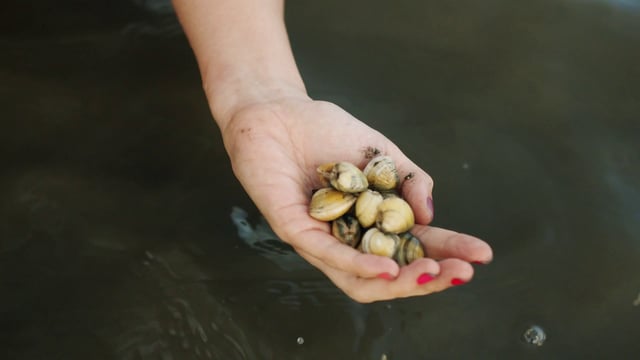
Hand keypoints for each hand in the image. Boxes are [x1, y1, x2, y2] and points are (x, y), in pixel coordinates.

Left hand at [221, 95, 492, 302]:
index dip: (448, 252)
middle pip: (388, 276)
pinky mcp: (293, 228)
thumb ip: (408, 179)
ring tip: (430, 275)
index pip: (412, 247)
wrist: (275, 109)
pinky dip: (357, 264)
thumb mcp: (380, 153)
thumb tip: (429, 214)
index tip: (482, 253)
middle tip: (461, 272)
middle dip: (428, 278)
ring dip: (398, 282)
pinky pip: (326, 254)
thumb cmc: (323, 132)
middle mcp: (346, 238)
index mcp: (369, 223)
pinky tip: (385, 267)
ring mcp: (319, 238)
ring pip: (357, 279)